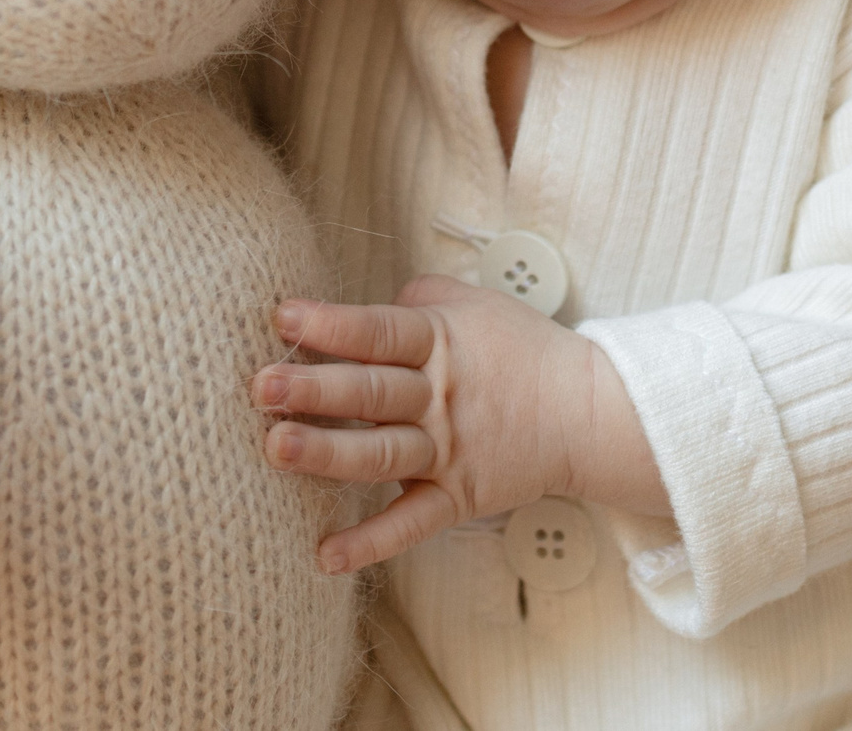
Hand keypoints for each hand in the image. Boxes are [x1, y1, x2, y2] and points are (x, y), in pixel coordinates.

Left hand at [253, 274, 664, 573]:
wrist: (590, 412)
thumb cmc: (524, 350)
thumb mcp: (475, 304)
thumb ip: (418, 296)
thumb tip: (370, 301)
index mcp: (439, 341)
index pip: (378, 332)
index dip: (331, 324)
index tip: (282, 317)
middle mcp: (438, 397)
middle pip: (371, 392)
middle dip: (314, 389)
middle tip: (262, 386)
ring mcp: (447, 451)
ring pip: (380, 454)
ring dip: (326, 454)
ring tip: (274, 450)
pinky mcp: (458, 497)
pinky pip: (410, 523)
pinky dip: (370, 542)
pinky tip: (325, 555)